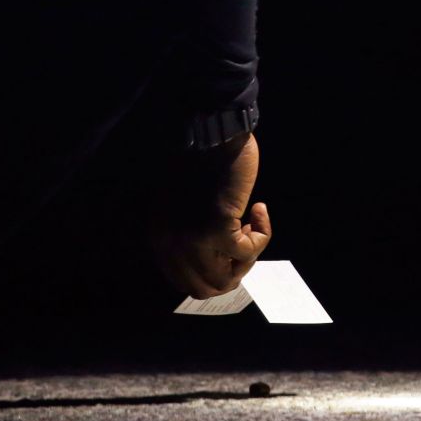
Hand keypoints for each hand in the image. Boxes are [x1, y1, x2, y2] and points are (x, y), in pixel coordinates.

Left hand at [147, 133, 271, 298]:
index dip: (213, 272)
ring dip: (246, 257)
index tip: (228, 250)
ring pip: (226, 278)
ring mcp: (192, 238)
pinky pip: (247, 252)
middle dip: (231, 272)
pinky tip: (260, 210)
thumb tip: (215, 261)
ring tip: (249, 226)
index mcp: (158, 238)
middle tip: (243, 243)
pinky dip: (262, 235)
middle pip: (204, 288)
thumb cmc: (202, 161)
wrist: (212, 132)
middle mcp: (170, 243)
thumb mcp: (183, 206)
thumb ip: (188, 233)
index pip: (184, 281)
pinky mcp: (217, 228)